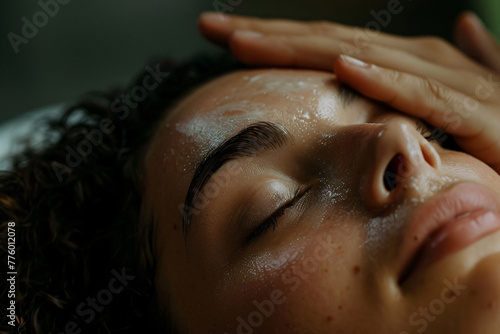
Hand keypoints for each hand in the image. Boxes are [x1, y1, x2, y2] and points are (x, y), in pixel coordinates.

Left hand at [198, 12, 499, 173]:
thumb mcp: (460, 103)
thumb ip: (447, 72)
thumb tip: (463, 27)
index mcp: (405, 62)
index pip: (328, 45)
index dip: (277, 39)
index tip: (225, 38)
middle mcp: (417, 60)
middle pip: (330, 43)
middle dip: (267, 36)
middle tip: (210, 28)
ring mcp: (444, 81)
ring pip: (361, 58)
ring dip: (302, 48)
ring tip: (245, 42)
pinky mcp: (474, 111)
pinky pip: (422, 94)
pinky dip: (383, 79)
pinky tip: (346, 68)